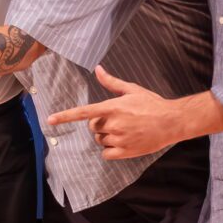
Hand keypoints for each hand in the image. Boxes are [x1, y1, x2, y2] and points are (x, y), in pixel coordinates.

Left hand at [42, 65, 189, 159]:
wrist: (172, 122)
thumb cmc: (152, 104)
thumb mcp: (132, 90)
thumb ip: (111, 82)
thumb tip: (98, 69)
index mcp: (113, 107)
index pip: (83, 112)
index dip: (65, 116)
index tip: (50, 120)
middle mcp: (113, 124)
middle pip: (92, 127)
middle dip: (100, 124)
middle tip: (117, 120)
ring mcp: (119, 139)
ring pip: (99, 140)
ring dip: (106, 137)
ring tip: (124, 130)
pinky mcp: (125, 152)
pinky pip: (106, 153)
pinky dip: (110, 150)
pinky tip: (123, 143)